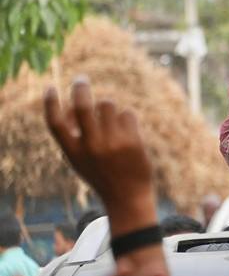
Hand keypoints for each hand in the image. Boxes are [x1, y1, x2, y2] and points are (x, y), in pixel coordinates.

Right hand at [44, 77, 153, 213]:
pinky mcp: (132, 140)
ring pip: (108, 104)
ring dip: (109, 108)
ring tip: (113, 123)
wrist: (128, 197)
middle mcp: (91, 146)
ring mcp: (112, 142)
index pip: (56, 124)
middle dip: (79, 87)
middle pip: (83, 106)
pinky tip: (129, 133)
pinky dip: (127, 118)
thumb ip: (76, 136)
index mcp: (73, 152)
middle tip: (80, 79)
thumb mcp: (81, 160)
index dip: (50, 104)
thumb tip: (78, 103)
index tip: (50, 87)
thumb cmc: (102, 174)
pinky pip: (127, 113)